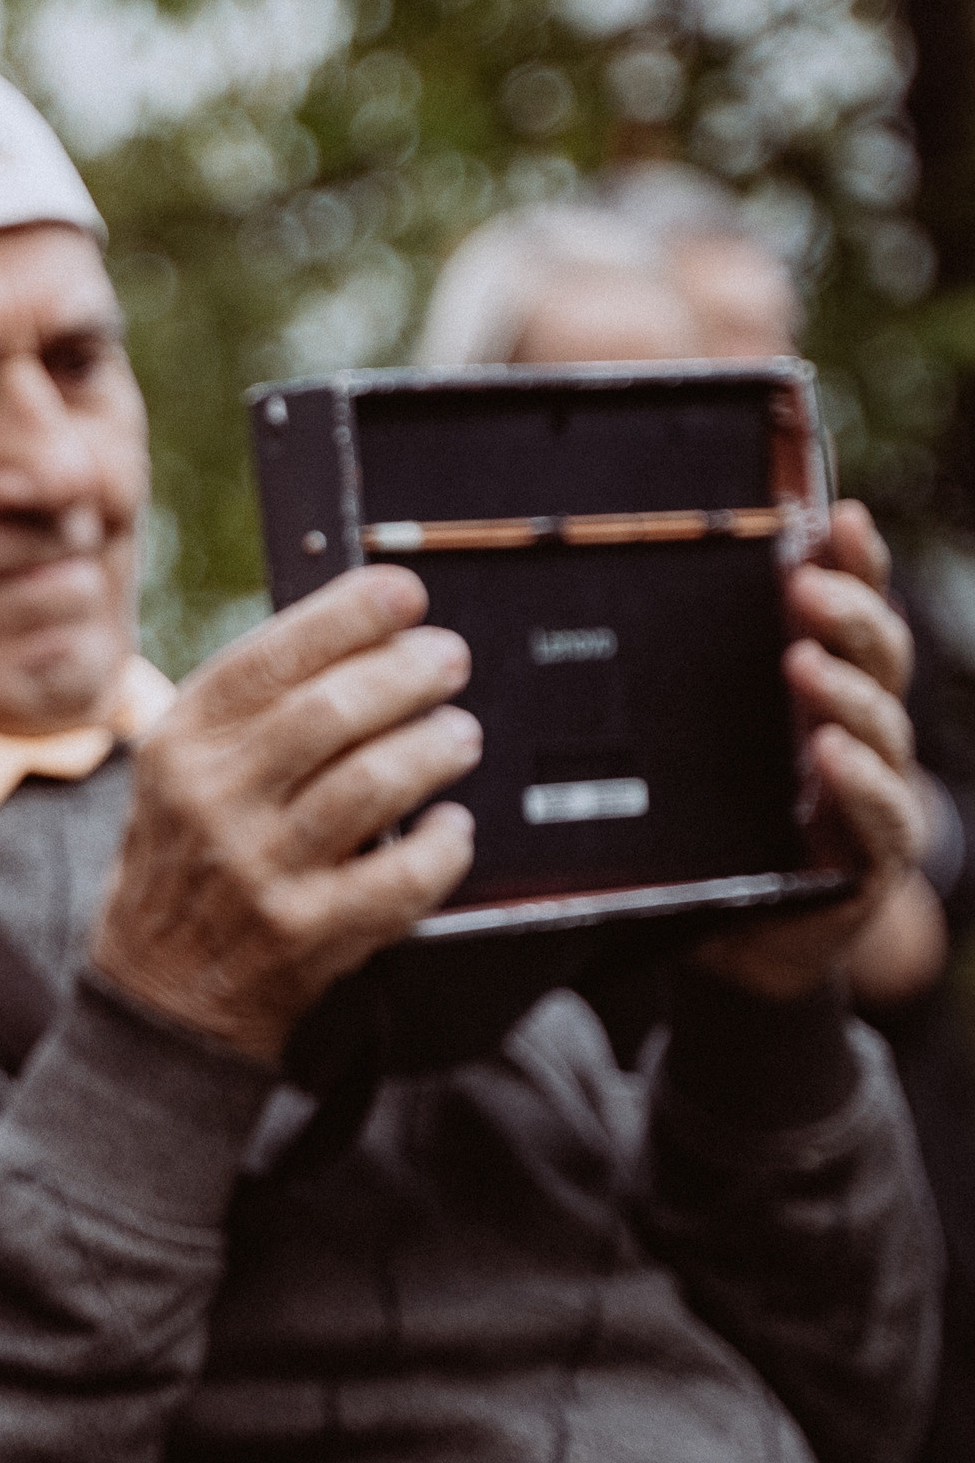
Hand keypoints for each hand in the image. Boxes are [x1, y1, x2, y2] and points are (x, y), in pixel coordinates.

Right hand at [94, 565, 480, 1062]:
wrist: (160, 990)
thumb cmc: (186, 862)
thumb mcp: (181, 772)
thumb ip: (248, 710)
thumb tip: (361, 633)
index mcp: (179, 746)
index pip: (270, 658)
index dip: (348, 615)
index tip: (402, 594)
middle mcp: (212, 801)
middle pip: (331, 711)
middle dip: (408, 671)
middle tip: (447, 659)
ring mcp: (259, 870)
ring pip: (373, 782)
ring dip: (435, 746)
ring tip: (459, 734)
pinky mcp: (308, 932)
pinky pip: (403, 876)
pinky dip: (444, 844)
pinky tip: (452, 825)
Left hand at [696, 500, 922, 999]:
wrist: (742, 947)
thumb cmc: (717, 838)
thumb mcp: (686, 762)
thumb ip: (666, 702)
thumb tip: (582, 620)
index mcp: (821, 699)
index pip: (849, 619)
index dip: (853, 566)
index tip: (833, 515)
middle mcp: (859, 737)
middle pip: (877, 658)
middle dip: (850, 613)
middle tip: (805, 586)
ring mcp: (873, 796)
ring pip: (880, 727)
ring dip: (844, 690)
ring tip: (803, 659)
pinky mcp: (870, 860)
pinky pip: (879, 813)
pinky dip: (859, 779)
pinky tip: (829, 751)